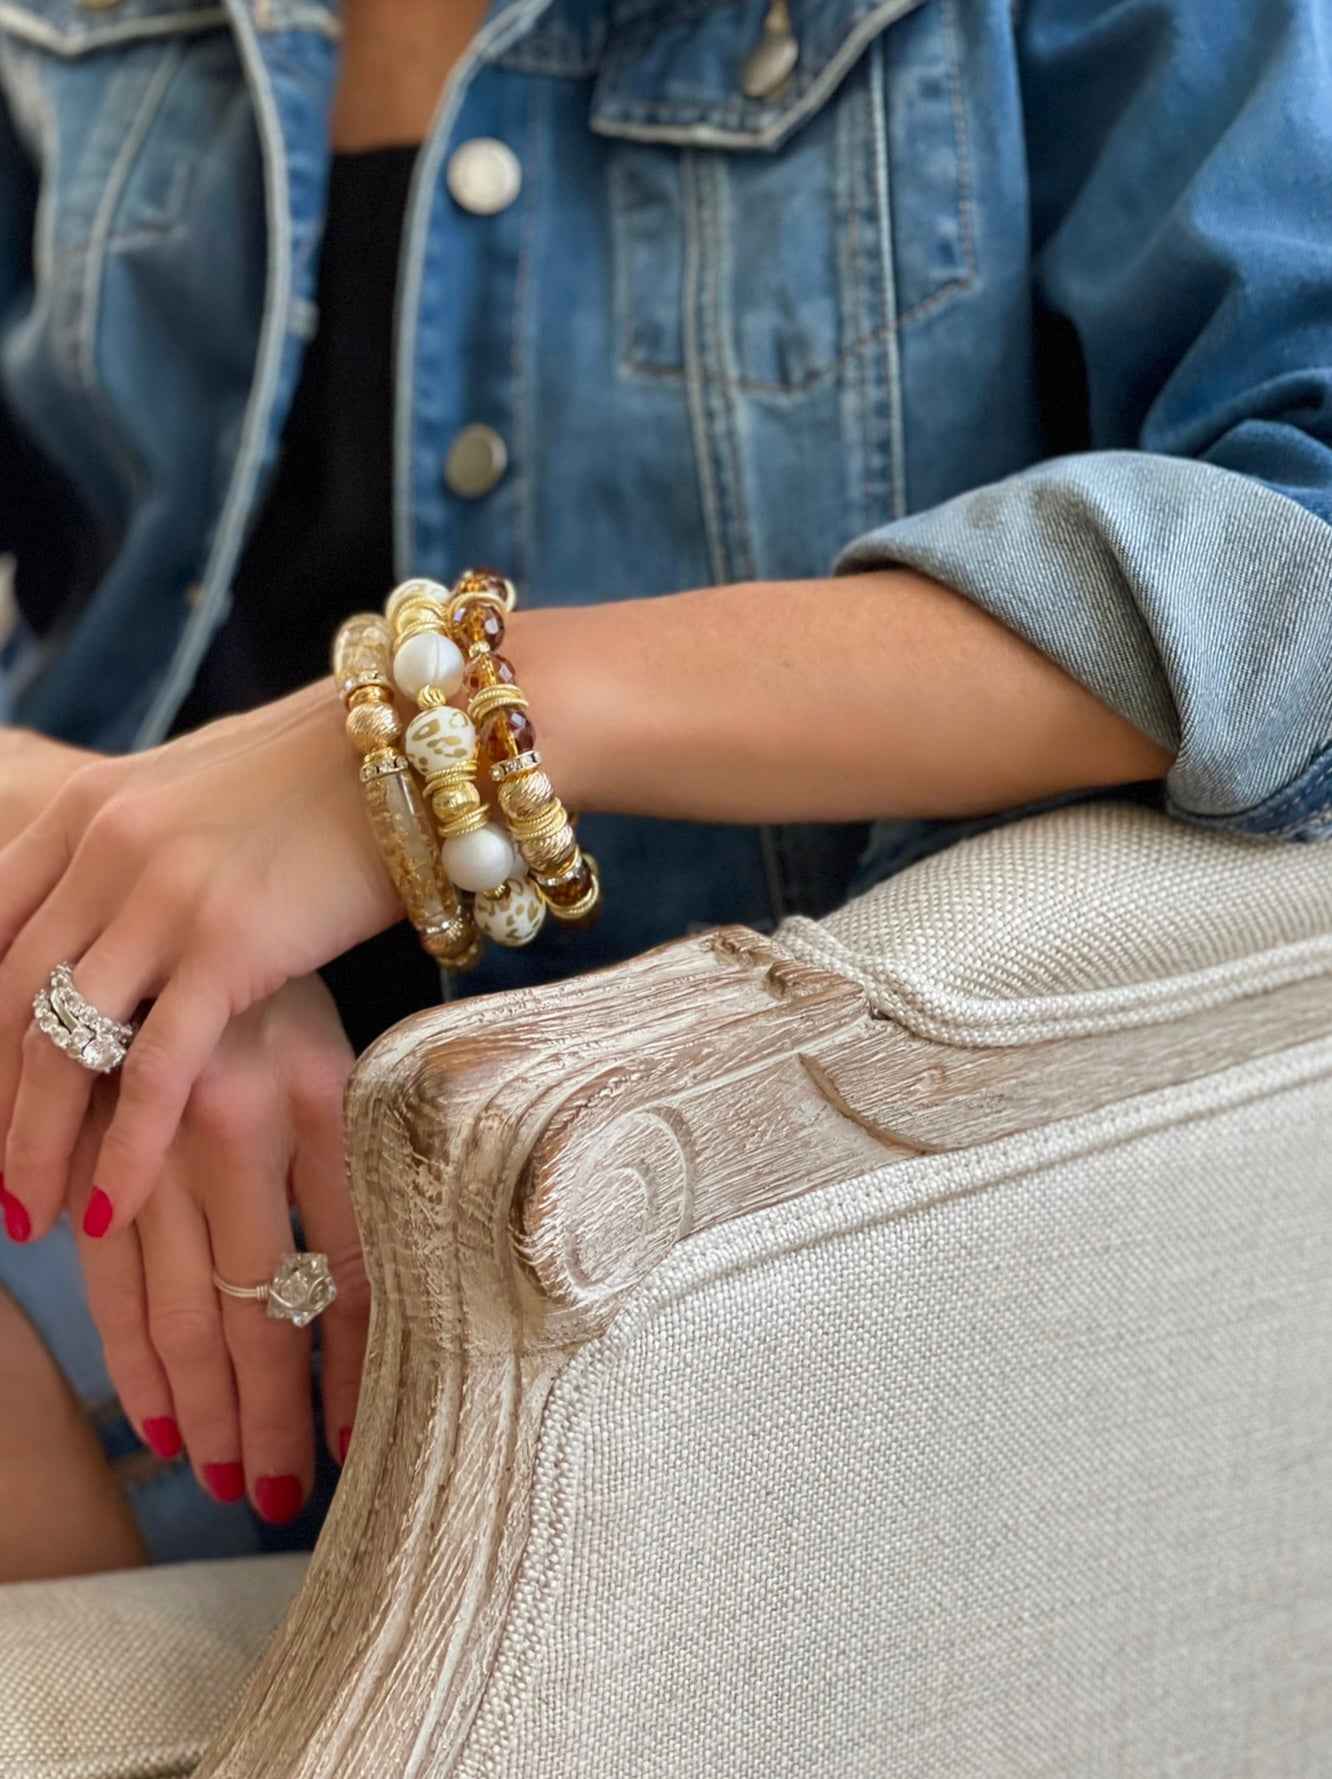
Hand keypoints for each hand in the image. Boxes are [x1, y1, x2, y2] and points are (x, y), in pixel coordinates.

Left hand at [0, 684, 399, 1241]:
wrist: (421, 745)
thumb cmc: (330, 773)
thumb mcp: (200, 794)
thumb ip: (139, 848)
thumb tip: (118, 911)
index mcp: (88, 808)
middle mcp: (106, 847)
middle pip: (7, 997)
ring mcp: (162, 896)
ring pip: (60, 1043)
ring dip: (32, 1143)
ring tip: (28, 1215)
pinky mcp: (229, 945)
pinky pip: (153, 1071)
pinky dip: (123, 1150)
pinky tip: (108, 1206)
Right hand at [72, 977, 366, 1517]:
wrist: (177, 898)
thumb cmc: (284, 994)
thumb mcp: (344, 1057)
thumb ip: (362, 1163)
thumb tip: (406, 1296)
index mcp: (321, 1095)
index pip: (351, 1263)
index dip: (353, 1366)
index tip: (356, 1440)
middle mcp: (236, 1122)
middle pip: (261, 1305)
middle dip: (270, 1413)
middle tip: (277, 1496)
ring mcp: (155, 1139)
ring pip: (178, 1306)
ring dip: (201, 1407)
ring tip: (228, 1479)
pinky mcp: (96, 1148)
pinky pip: (111, 1277)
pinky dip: (132, 1358)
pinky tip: (158, 1421)